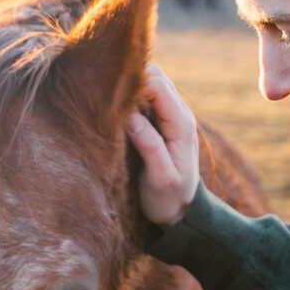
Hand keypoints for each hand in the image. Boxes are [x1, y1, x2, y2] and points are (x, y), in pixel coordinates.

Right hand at [125, 66, 200, 227]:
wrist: (181, 213)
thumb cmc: (169, 199)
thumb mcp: (161, 178)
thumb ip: (150, 146)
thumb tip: (131, 117)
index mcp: (181, 124)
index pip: (157, 85)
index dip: (133, 84)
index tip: (111, 100)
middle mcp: (179, 114)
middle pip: (155, 76)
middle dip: (131, 81)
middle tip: (107, 100)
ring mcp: (170, 116)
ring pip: (151, 83)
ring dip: (131, 88)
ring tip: (110, 105)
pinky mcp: (161, 122)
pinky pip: (146, 98)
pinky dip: (131, 98)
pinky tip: (117, 112)